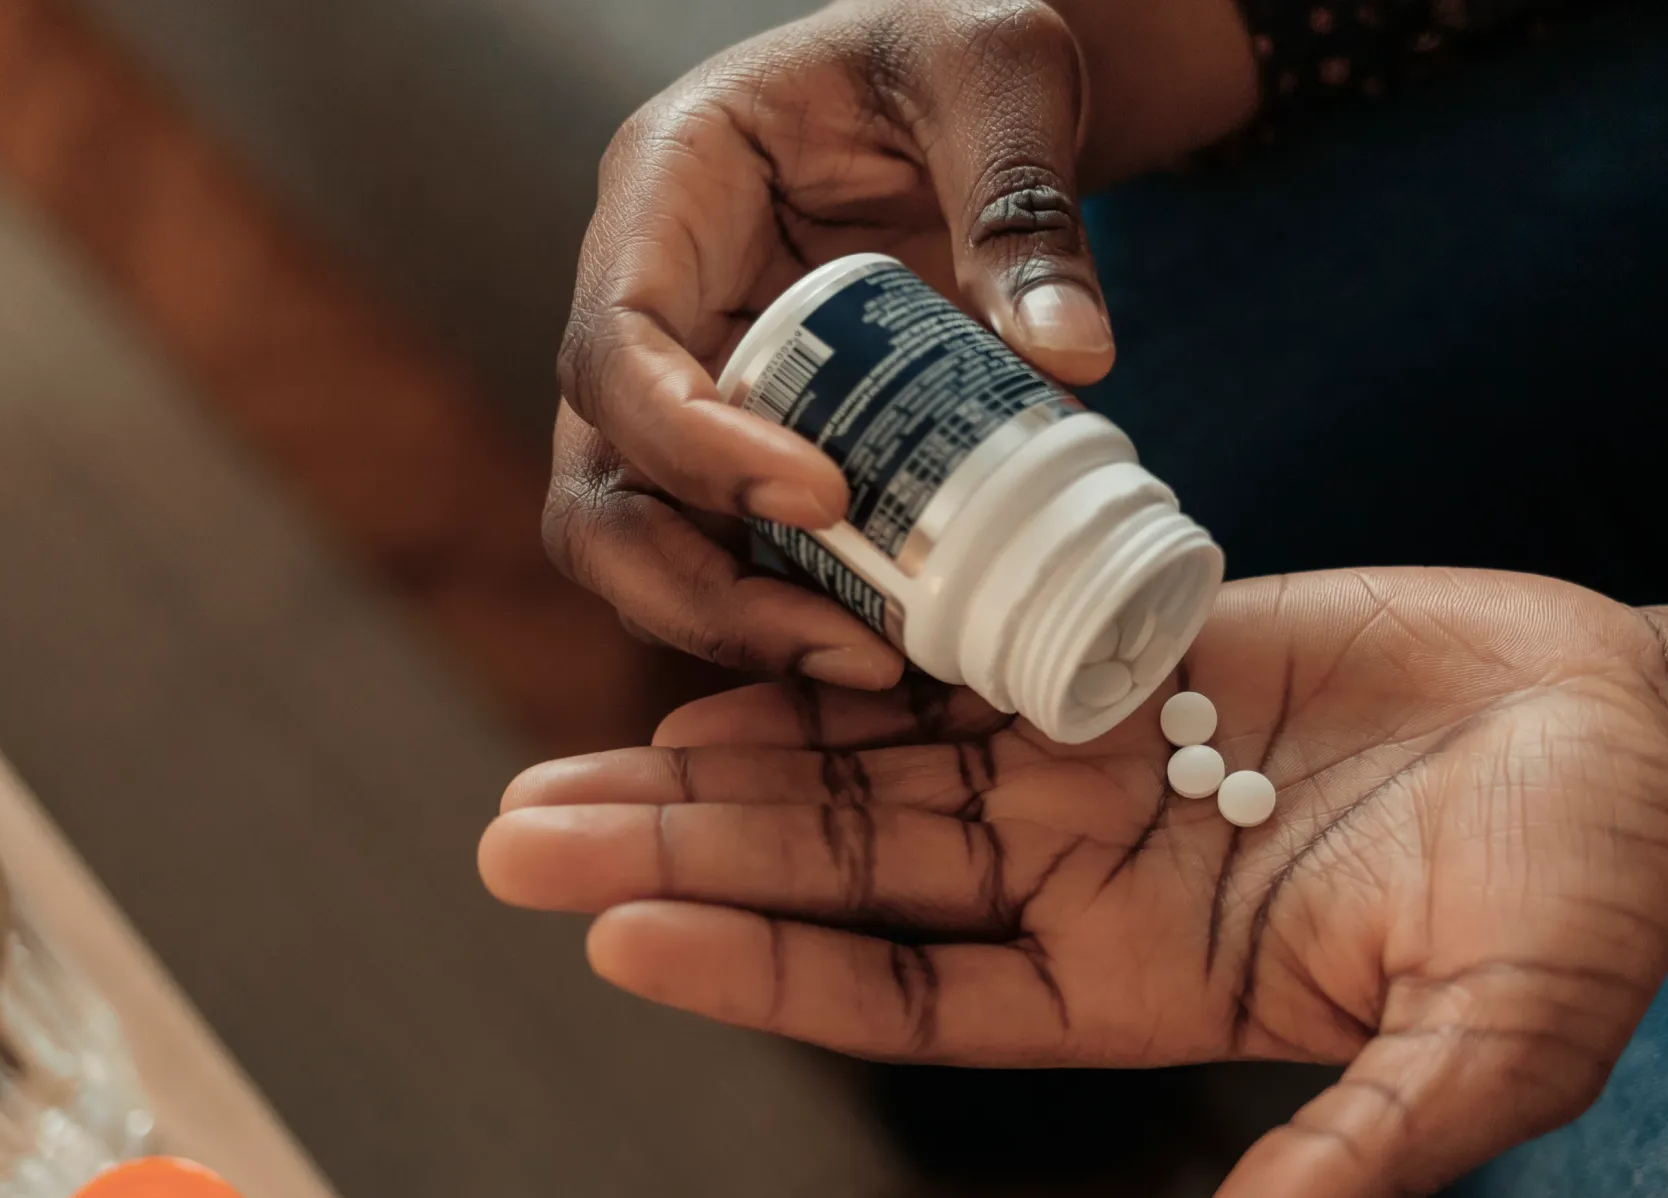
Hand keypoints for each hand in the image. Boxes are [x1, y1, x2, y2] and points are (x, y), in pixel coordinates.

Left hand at [480, 565, 1667, 1197]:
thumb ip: (1346, 1168)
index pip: (907, 995)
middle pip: (847, 873)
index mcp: (1136, 991)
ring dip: (729, 749)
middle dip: (689, 853)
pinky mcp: (1139, 647)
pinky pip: (967, 636)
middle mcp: (1086, 882)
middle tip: (515, 836)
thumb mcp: (1484, 1059)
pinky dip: (856, 630)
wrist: (1647, 743)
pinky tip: (739, 617)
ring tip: (572, 748)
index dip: (767, 972)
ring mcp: (1103, 763)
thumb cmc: (1585, 914)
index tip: (622, 942)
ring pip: (876, 759)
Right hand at [547, 0, 1254, 684]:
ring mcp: (684, 386)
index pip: (611, 344)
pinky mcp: (742, 448)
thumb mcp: (1004, 77)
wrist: (975, 90)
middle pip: (596, 483)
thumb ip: (1027, 203)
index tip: (822, 498)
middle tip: (845, 642)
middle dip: (694, 586)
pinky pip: (730, 558)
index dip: (690, 444)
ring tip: (880, 665)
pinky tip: (895, 652)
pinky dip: (795, 615)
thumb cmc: (965, 48)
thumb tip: (1071, 358)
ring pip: (642, 545)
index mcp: (668, 184)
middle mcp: (647, 298)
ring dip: (739, 625)